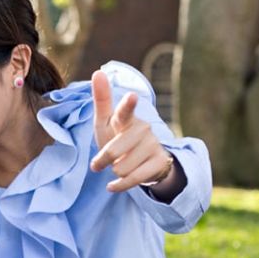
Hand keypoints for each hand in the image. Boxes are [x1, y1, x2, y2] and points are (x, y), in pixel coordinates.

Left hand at [89, 71, 173, 192]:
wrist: (140, 161)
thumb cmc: (117, 136)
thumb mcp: (106, 121)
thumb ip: (102, 100)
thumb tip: (98, 72)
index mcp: (126, 118)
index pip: (125, 112)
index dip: (128, 105)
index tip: (131, 97)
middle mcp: (142, 129)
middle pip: (114, 151)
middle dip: (103, 160)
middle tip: (101, 162)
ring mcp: (153, 145)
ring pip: (122, 167)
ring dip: (115, 171)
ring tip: (120, 165)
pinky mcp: (160, 162)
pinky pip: (133, 179)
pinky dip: (119, 185)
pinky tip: (113, 185)